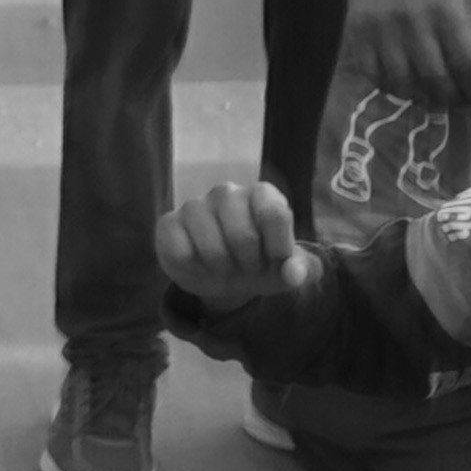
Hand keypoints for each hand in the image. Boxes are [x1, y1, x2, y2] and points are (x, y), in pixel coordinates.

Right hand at [161, 170, 319, 300]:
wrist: (222, 278)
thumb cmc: (261, 265)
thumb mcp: (289, 271)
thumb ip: (303, 270)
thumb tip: (293, 272)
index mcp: (262, 194)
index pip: (274, 215)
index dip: (278, 248)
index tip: (277, 259)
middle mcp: (227, 192)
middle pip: (243, 236)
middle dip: (248, 263)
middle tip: (247, 266)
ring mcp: (194, 205)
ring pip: (212, 249)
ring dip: (222, 269)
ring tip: (224, 266)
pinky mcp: (168, 224)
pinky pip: (182, 253)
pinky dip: (195, 269)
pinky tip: (199, 264)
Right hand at [335, 0, 470, 121]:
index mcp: (447, 11)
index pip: (466, 63)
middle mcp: (414, 23)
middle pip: (435, 79)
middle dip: (450, 99)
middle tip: (458, 105)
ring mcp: (383, 30)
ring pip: (402, 82)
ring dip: (420, 98)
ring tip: (430, 99)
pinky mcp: (358, 32)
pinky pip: (373, 74)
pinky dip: (389, 86)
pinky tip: (402, 85)